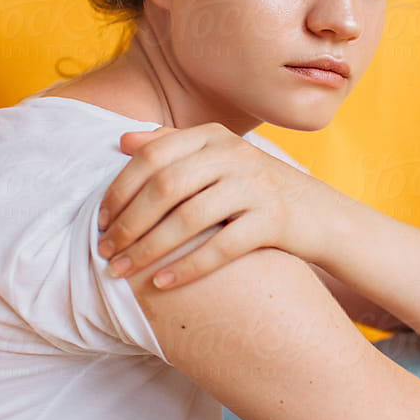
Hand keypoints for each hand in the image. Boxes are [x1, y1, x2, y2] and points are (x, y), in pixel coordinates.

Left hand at [96, 123, 326, 287]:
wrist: (320, 215)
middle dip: (128, 223)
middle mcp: (235, 154)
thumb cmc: (257, 190)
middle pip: (166, 187)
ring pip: (188, 219)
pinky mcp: (274, 220)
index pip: (152, 156)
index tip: (99, 221)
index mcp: (214, 135)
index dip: (119, 190)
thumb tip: (122, 140)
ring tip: (123, 272)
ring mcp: (257, 185)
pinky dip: (188, 267)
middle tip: (104, 252)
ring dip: (148, 249)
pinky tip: (163, 284)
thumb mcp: (219, 159)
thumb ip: (173, 146)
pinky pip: (221, 247)